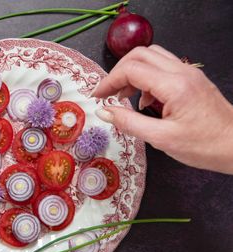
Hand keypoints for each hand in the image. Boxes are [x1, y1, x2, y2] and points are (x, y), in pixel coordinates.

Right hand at [92, 45, 232, 173]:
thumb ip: (129, 123)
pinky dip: (146, 78)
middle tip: (108, 94)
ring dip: (132, 73)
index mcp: (174, 86)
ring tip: (123, 97)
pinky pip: (163, 67)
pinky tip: (144, 101)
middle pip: (140, 54)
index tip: (97, 96)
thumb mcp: (161, 138)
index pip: (132, 69)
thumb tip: (104, 112)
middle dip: (119, 72)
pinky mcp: (192, 80)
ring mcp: (189, 73)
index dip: (109, 81)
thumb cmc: (204, 146)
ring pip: (152, 57)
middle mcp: (182, 72)